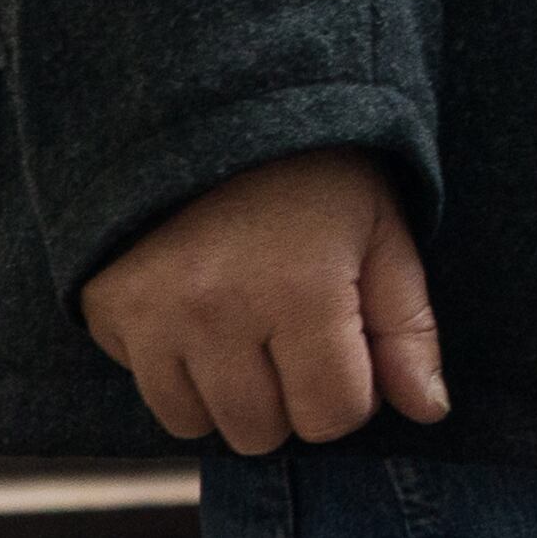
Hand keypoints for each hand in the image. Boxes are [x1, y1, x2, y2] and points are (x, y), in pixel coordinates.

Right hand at [77, 148, 446, 456]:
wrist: (218, 103)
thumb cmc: (318, 170)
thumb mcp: (383, 230)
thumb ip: (408, 328)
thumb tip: (429, 412)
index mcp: (301, 291)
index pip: (331, 415)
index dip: (351, 391)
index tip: (345, 342)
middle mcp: (218, 312)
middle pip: (261, 433)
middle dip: (290, 398)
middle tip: (294, 331)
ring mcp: (153, 314)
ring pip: (196, 425)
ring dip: (228, 393)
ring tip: (247, 324)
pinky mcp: (107, 308)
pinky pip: (144, 387)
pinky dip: (174, 369)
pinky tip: (199, 312)